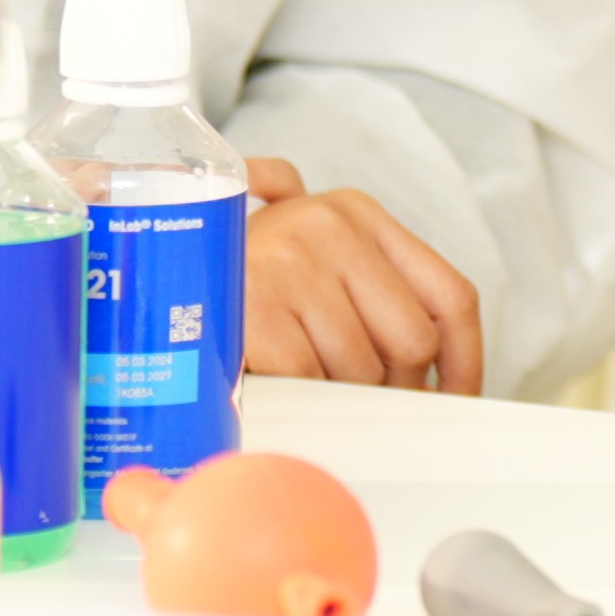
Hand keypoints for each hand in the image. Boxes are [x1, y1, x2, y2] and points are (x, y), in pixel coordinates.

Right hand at [231, 154, 487, 394]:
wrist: (149, 266)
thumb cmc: (242, 279)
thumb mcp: (316, 265)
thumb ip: (375, 296)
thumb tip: (439, 382)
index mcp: (360, 214)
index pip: (450, 294)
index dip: (465, 360)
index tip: (458, 400)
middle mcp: (331, 225)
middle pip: (413, 340)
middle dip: (396, 387)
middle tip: (363, 402)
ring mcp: (291, 262)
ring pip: (362, 368)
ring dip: (340, 396)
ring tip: (308, 385)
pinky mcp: (254, 307)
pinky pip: (309, 381)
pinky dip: (299, 400)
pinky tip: (280, 388)